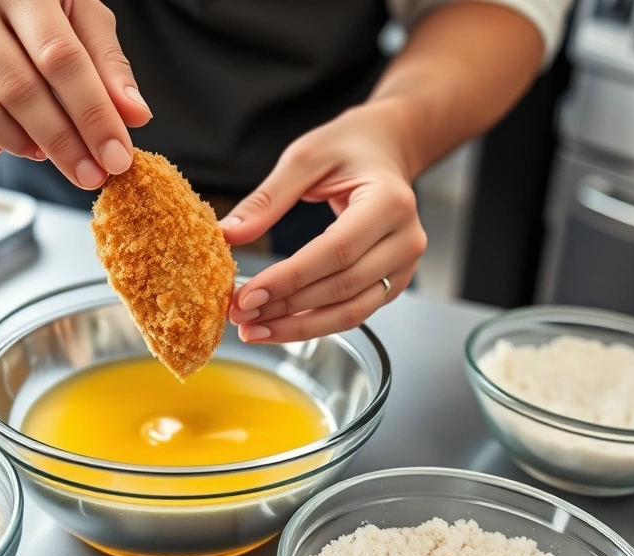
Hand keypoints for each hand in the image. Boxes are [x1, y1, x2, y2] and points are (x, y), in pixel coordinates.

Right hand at [0, 0, 151, 187]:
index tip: (117, 156)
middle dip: (65, 144)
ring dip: (28, 147)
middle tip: (93, 175)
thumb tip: (135, 115)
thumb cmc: (25, 5)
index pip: (61, 59)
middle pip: (21, 92)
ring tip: (53, 150)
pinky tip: (13, 140)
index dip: (93, 114)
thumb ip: (107, 63)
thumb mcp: (76, 14)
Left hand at [222, 102, 426, 342]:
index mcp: (389, 202)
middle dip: (286, 307)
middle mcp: (405, 238)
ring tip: (253, 330)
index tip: (248, 295)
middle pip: (342, 287)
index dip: (290, 278)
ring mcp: (404, 264)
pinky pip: (354, 312)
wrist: (385, 148)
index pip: (336, 251)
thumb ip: (267, 199)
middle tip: (240, 315)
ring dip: (299, 327)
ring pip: (351, 311)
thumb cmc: (347, 147)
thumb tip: (228, 235)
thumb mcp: (304, 158)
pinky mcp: (394, 281)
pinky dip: (315, 324)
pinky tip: (278, 326)